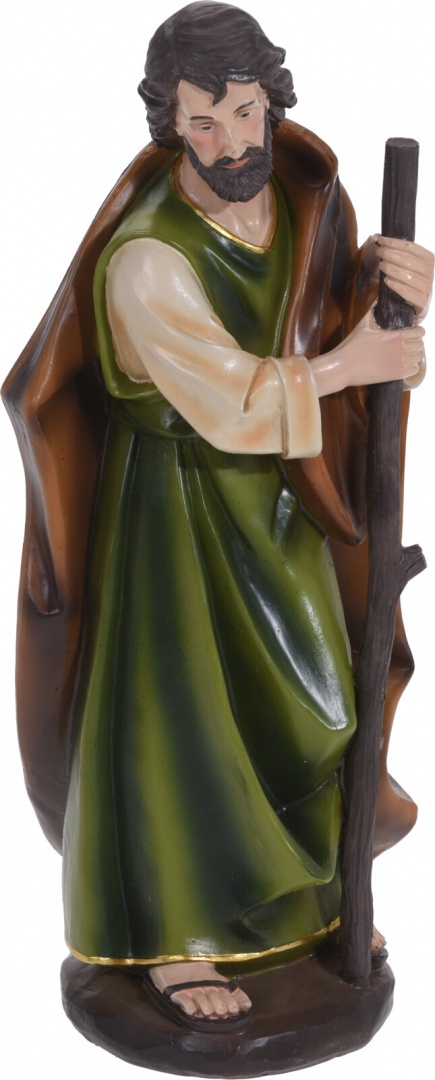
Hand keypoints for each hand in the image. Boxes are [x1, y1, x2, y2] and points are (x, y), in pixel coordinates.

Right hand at [311, 307, 425, 396]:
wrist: (344, 367)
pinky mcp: (397, 375)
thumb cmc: (352, 346)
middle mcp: (402, 349)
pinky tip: (403, 365)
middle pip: (421, 345)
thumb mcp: (363, 324)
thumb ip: (373, 311)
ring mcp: (401, 363)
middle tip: (406, 344)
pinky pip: (414, 370)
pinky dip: (412, 367)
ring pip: (418, 358)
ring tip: (405, 354)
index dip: (418, 331)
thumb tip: (376, 300)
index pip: (420, 332)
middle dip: (415, 343)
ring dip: (413, 355)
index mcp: (397, 335)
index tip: (411, 332)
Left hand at [373, 235, 433, 318]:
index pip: (411, 247)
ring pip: (408, 276)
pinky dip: (396, 286)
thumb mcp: (406, 265)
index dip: (395, 242)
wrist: (416, 306)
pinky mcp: (422, 302)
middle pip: (408, 261)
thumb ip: (395, 252)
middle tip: (378, 252)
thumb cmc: (408, 281)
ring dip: (392, 269)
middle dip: (390, 254)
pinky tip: (387, 281)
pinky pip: (408, 293)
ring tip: (381, 265)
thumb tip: (376, 237)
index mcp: (429, 259)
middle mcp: (430, 272)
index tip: (380, 240)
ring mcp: (427, 288)